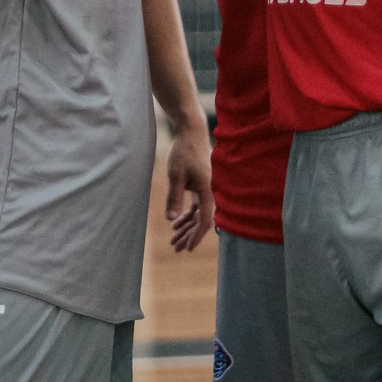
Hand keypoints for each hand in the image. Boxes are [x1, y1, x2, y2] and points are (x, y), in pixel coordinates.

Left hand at [165, 118, 213, 252]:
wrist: (191, 132)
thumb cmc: (184, 151)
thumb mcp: (175, 175)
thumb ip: (174, 197)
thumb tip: (171, 219)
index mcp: (208, 191)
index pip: (205, 220)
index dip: (196, 235)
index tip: (188, 248)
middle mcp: (210, 192)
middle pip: (201, 220)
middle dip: (189, 235)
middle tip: (176, 248)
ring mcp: (206, 189)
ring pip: (198, 214)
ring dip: (186, 226)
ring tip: (173, 239)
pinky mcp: (201, 185)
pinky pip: (196, 206)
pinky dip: (187, 215)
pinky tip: (176, 223)